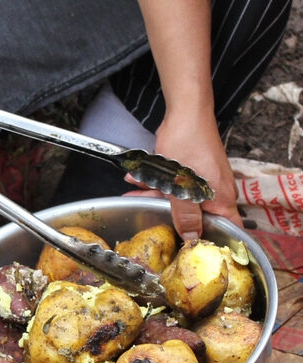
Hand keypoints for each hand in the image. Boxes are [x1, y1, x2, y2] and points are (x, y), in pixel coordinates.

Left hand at [124, 109, 242, 237]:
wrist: (185, 110)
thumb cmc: (188, 143)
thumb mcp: (181, 186)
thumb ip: (185, 214)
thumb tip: (191, 237)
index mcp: (221, 199)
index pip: (229, 229)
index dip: (217, 243)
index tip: (196, 251)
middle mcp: (216, 192)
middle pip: (197, 216)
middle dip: (171, 217)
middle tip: (151, 220)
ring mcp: (204, 180)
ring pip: (180, 199)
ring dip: (156, 196)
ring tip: (134, 194)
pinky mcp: (192, 170)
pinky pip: (174, 184)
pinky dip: (157, 182)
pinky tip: (136, 179)